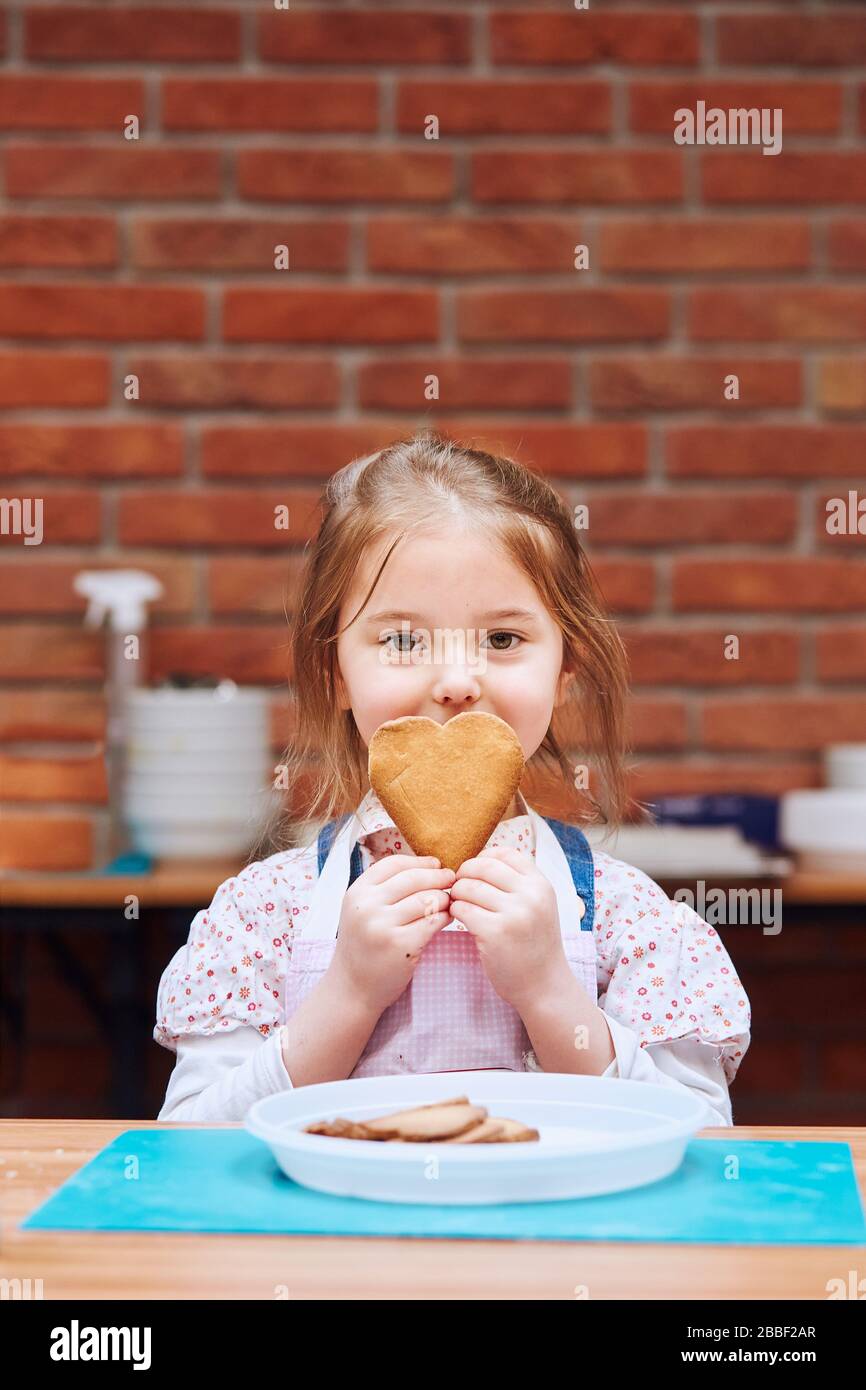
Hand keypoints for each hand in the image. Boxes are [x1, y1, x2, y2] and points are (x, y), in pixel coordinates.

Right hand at [331, 854, 455, 1016]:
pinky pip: (433, 921)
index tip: (436, 864)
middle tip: (451, 880)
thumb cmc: (363, 945)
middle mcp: (367, 906)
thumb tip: (426, 866)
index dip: (419, 861)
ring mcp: (383, 925)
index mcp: (357, 892)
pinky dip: (445, 917)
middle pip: (414, 878)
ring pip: (427, 898)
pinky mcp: (401, 945)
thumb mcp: (361, 910)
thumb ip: (384, 889)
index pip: (394, 863)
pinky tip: (446, 919)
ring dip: (444, 898)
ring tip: (447, 902)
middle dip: (438, 876)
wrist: (352, 986)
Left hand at [447, 845, 568, 1010]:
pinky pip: (462, 909)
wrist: (544, 984)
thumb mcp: (538, 905)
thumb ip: (517, 883)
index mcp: (541, 884)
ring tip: (460, 905)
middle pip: (483, 866)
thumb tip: (479, 861)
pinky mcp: (495, 932)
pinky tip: (461, 919)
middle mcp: (531, 895)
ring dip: (457, 894)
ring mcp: (514, 913)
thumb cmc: (534, 943)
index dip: (483, 858)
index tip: (475, 873)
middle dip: (464, 874)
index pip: (505, 853)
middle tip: (459, 888)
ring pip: (468, 887)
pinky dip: (456, 911)